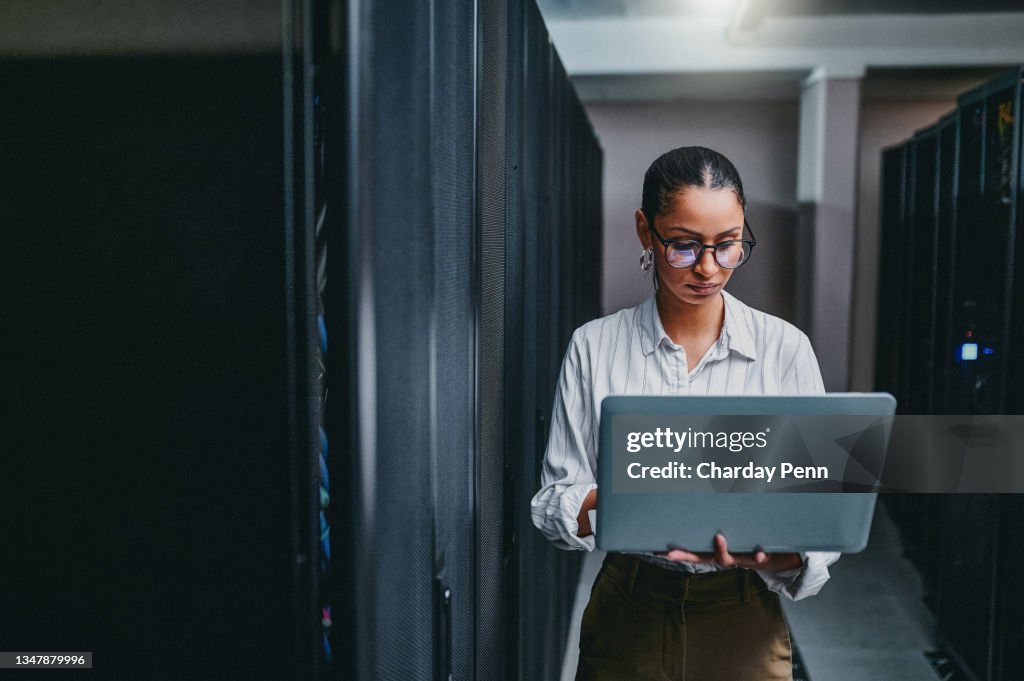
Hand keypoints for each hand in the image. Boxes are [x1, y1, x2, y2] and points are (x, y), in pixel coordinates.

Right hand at [656, 533, 802, 572]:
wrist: (782, 557)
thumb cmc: (753, 541)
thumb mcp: (738, 532)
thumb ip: (723, 521)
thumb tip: (701, 496)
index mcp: (720, 551)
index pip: (694, 553)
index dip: (676, 554)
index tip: (659, 552)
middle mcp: (729, 557)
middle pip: (705, 557)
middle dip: (687, 555)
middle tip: (671, 552)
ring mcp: (744, 559)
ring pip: (730, 558)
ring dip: (722, 550)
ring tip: (718, 537)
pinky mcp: (762, 558)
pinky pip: (760, 558)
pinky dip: (759, 555)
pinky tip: (759, 552)